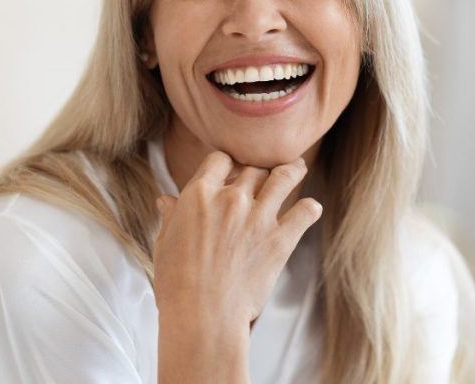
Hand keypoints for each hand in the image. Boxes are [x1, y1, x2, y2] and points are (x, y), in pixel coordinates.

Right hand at [152, 151, 321, 327]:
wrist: (201, 315)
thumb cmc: (177, 283)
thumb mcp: (165, 244)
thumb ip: (172, 217)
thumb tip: (167, 200)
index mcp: (199, 195)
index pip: (219, 159)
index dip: (227, 163)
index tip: (232, 170)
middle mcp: (231, 199)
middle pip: (253, 168)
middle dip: (258, 171)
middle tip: (264, 176)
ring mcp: (259, 217)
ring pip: (284, 177)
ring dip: (292, 170)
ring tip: (297, 168)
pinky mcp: (280, 239)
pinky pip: (305, 211)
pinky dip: (309, 208)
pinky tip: (309, 209)